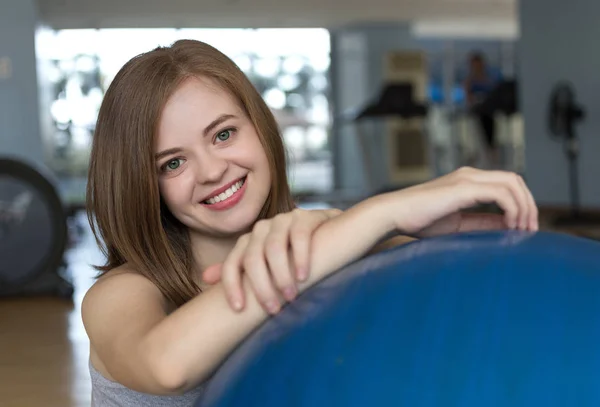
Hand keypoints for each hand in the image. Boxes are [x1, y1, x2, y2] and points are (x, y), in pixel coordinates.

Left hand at [202, 208, 341, 313]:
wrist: (333, 234)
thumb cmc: (296, 257)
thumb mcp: (267, 265)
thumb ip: (240, 270)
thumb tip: (205, 278)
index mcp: (249, 242)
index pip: (232, 264)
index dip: (231, 286)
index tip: (238, 309)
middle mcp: (263, 228)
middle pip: (253, 258)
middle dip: (261, 287)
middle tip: (273, 310)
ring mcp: (284, 220)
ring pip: (274, 248)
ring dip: (281, 276)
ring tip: (291, 297)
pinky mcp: (306, 217)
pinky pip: (299, 236)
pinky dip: (300, 257)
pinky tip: (304, 276)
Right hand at [383, 167, 537, 236]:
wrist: (393, 214)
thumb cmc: (417, 221)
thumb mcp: (457, 224)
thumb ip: (482, 222)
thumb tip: (507, 227)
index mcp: (467, 181)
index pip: (506, 184)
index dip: (522, 205)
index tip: (524, 229)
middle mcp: (470, 175)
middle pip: (515, 180)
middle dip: (529, 204)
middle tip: (531, 229)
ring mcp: (467, 178)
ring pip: (512, 183)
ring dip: (524, 206)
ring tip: (523, 229)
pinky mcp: (463, 187)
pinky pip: (501, 193)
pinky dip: (512, 209)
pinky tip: (510, 225)